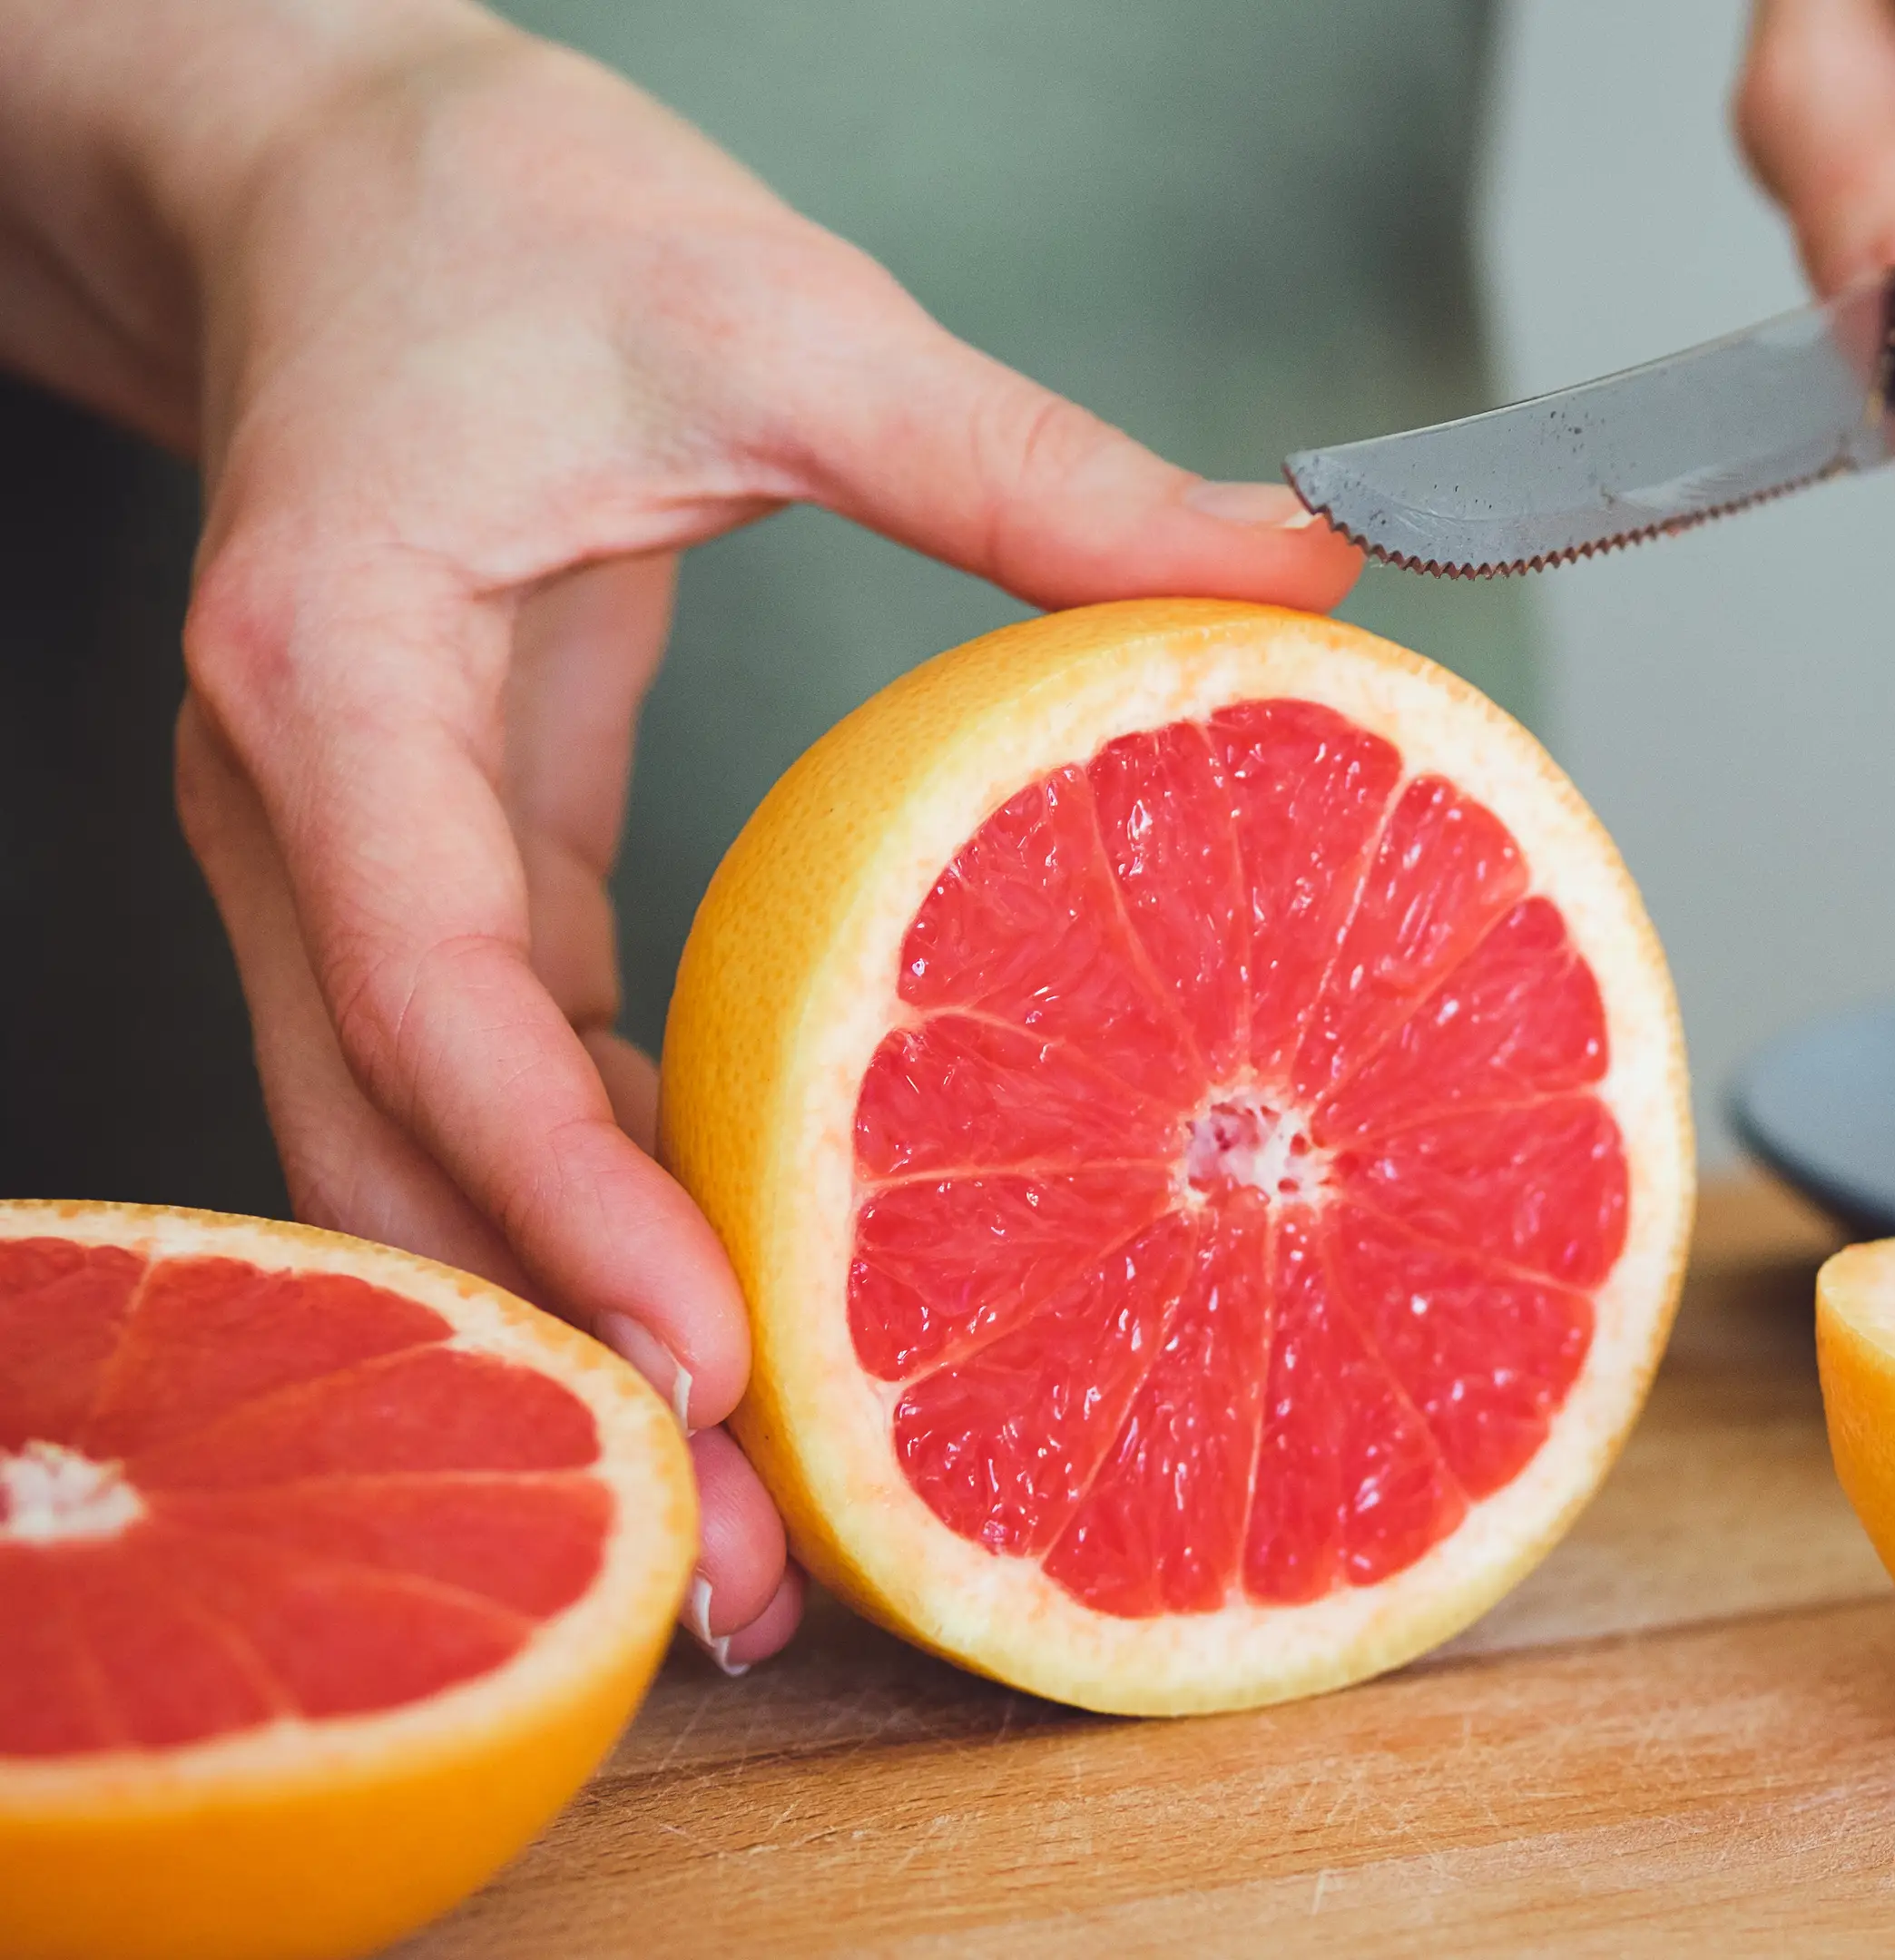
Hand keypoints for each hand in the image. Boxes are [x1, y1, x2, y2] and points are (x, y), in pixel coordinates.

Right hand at [5, 1, 1360, 1668]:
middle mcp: (291, 796)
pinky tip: (729, 1322)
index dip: (564, 1188)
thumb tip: (1305, 571)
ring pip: (415, 1155)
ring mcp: (331, 847)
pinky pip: (480, 1082)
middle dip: (565, 1366)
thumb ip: (1031, 464)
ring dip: (571, 1339)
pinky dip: (589, 1214)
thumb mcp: (781, 318)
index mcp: (339, 670)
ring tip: (747, 1537)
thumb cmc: (509, 217)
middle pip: (400, 1149)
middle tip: (750, 1572)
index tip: (717, 1348)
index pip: (434, 982)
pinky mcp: (411, 860)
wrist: (317, 164)